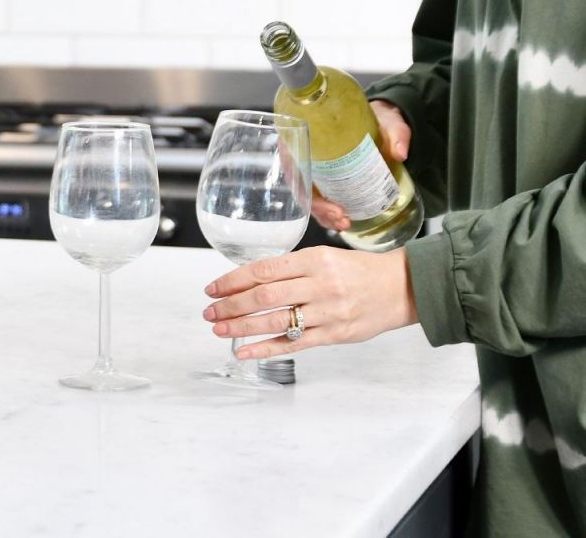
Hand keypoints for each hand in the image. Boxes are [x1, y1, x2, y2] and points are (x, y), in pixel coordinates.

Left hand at [200, 244, 418, 359]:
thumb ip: (290, 268)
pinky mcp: (334, 336)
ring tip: (218, 329)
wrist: (399, 288)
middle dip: (231, 305)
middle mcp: (319, 285)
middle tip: (209, 310)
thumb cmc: (357, 269)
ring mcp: (327, 313)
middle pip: (265, 296)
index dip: (233, 280)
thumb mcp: (323, 256)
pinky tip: (245, 351)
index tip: (213, 288)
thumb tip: (249, 280)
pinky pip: (294, 344)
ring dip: (242, 327)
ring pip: (276, 321)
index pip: (263, 270)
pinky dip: (266, 348)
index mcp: (313, 259)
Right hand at [310, 100, 412, 231]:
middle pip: (298, 181)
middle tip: (340, 215)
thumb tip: (399, 153)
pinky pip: (319, 200)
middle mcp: (308, 151)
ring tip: (343, 224)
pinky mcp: (327, 182)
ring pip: (307, 195)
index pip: (292, 154)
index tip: (317, 193)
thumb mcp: (389, 122)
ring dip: (321, 214)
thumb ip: (396, 134)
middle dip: (315, 204)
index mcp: (312, 130)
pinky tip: (342, 223)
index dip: (299, 177)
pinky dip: (327, 215)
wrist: (385, 126)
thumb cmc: (378, 120)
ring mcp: (316, 169)